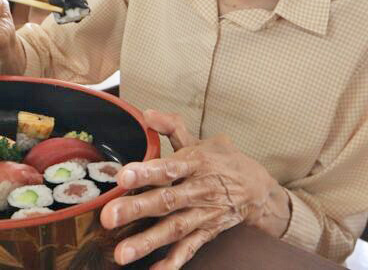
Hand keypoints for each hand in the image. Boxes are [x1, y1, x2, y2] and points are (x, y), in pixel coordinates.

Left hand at [100, 111, 290, 268]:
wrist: (258, 189)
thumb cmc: (223, 161)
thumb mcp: (200, 140)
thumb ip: (172, 127)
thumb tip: (146, 114)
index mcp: (195, 163)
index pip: (169, 168)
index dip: (146, 172)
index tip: (123, 177)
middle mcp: (198, 190)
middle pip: (166, 201)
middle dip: (136, 210)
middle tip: (109, 217)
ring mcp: (203, 214)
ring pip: (174, 229)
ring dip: (148, 242)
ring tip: (121, 254)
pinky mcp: (207, 232)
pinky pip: (190, 248)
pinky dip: (174, 262)